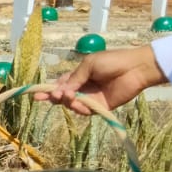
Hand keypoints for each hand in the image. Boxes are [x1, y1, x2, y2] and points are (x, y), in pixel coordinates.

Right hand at [35, 45, 165, 114]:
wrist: (136, 68)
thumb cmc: (113, 61)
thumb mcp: (89, 65)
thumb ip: (75, 78)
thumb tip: (61, 90)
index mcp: (80, 75)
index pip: (61, 83)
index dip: (49, 89)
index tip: (36, 94)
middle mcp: (84, 87)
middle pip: (64, 95)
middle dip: (54, 97)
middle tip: (49, 97)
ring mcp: (92, 97)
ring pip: (73, 104)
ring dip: (67, 101)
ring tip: (67, 97)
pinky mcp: (101, 106)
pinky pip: (86, 110)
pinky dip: (80, 108)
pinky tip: (78, 103)